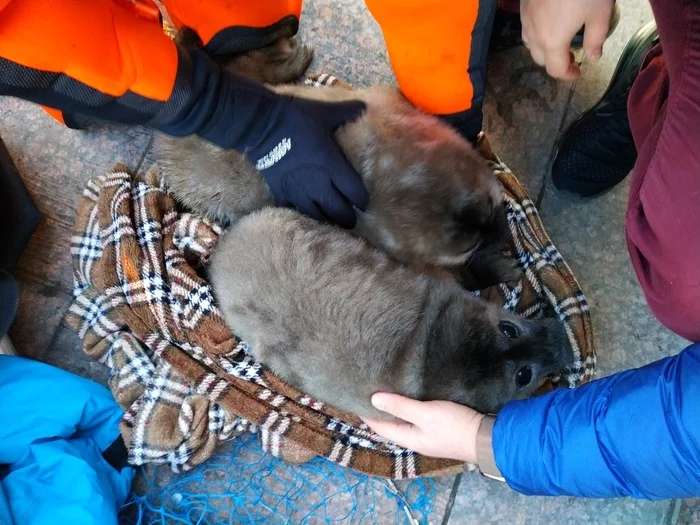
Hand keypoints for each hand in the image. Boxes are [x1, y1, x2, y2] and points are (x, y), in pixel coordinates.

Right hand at [253, 96, 368, 228]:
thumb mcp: (325, 111)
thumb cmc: (296, 117)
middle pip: (338, 210)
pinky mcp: (281, 193)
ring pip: (318, 216)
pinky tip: (307, 218)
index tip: (363, 203)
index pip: (354, 192)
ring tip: (332, 224)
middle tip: (351, 220)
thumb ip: (347, 111)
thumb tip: (365, 105)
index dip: (361, 200)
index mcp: (333, 165)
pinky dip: (303, 217)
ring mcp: (299, 191)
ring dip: (328, 221)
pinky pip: (295, 212)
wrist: (260, 125)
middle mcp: (318, 184)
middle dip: (347, 217)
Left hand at [363, 393, 484, 463]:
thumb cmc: (453, 427)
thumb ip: (400, 406)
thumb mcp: (425, 413)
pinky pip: (416, 418)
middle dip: (378, 411)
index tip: (355, 398)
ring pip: (403, 421)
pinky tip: (408, 397)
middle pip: (390, 425)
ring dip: (393, 409)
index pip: (379, 426)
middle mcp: (414, 439)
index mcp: (408, 438)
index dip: (366, 414)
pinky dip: (407, 408)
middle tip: (367, 391)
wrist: (485, 437)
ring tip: (384, 392)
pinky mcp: (438, 428)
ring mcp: (427, 435)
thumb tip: (373, 400)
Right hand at [520, 0, 614, 79]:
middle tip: (571, 55)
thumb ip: (596, 39)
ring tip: (558, 40)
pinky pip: (526, 26)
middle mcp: (534, 35)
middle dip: (554, 61)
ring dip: (543, 48)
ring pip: (530, 43)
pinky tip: (548, 21)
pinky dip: (537, 32)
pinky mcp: (523, 5)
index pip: (556, 69)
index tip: (578, 72)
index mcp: (553, 42)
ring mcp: (526, 18)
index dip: (567, 74)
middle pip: (540, 59)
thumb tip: (593, 57)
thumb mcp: (600, 14)